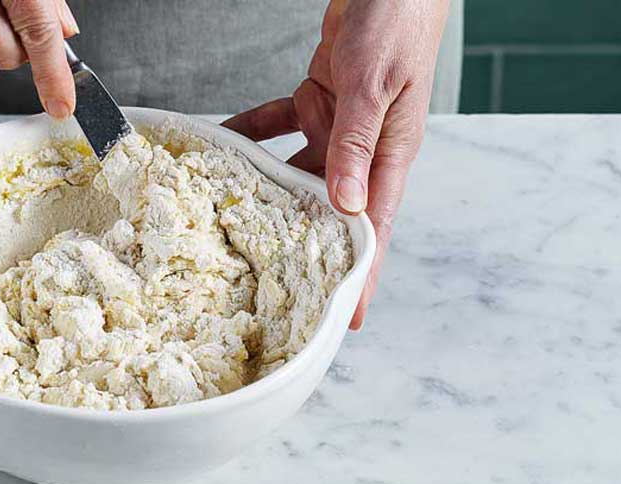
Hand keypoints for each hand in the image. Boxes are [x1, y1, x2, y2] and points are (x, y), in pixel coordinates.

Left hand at [223, 0, 448, 329]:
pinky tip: (222, 142)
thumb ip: (358, 143)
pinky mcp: (322, 98)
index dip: (359, 274)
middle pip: (331, 211)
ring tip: (231, 218)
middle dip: (304, 245)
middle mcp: (365, 149)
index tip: (344, 317)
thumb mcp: (376, 86)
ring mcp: (341, 125)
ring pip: (298, 172)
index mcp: (389, 154)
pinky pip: (278, 125)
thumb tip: (346, 203)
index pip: (373, 228)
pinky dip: (250, 133)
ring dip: (266, 191)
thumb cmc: (399, 23)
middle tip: (272, 281)